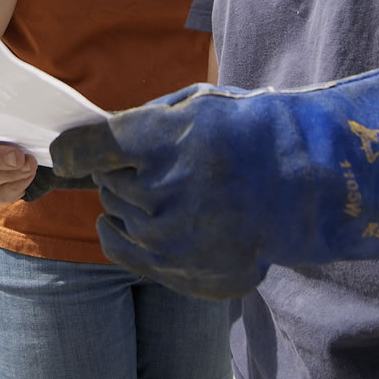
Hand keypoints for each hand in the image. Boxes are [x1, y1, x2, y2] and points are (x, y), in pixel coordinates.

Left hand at [50, 48, 378, 299]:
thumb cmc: (246, 133)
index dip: (74, 151)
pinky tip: (155, 222)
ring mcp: (171, 241)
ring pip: (118, 220)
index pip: (81, 151)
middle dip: (122, 174)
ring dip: (134, 206)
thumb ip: (136, 126)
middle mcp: (157, 195)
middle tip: (161, 165)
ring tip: (177, 191)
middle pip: (106, 187)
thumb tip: (87, 143)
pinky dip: (134, 239)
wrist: (305, 182)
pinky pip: (130, 255)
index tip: (73, 152)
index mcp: (156, 143)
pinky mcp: (184, 272)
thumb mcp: (191, 106)